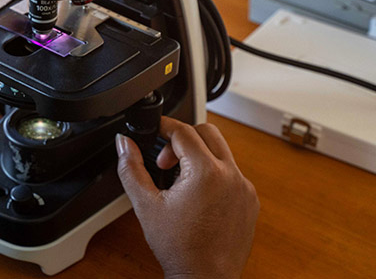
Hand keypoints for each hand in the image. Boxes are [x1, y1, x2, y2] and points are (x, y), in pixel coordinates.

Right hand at [116, 117, 258, 278]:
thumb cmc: (179, 248)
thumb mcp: (145, 204)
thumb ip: (130, 168)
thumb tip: (124, 143)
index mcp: (207, 173)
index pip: (184, 131)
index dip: (164, 127)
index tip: (154, 131)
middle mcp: (232, 176)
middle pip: (208, 132)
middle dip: (183, 138)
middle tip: (166, 161)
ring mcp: (245, 188)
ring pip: (222, 151)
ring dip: (200, 155)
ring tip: (181, 180)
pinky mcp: (250, 200)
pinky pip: (233, 172)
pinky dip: (214, 173)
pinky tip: (198, 195)